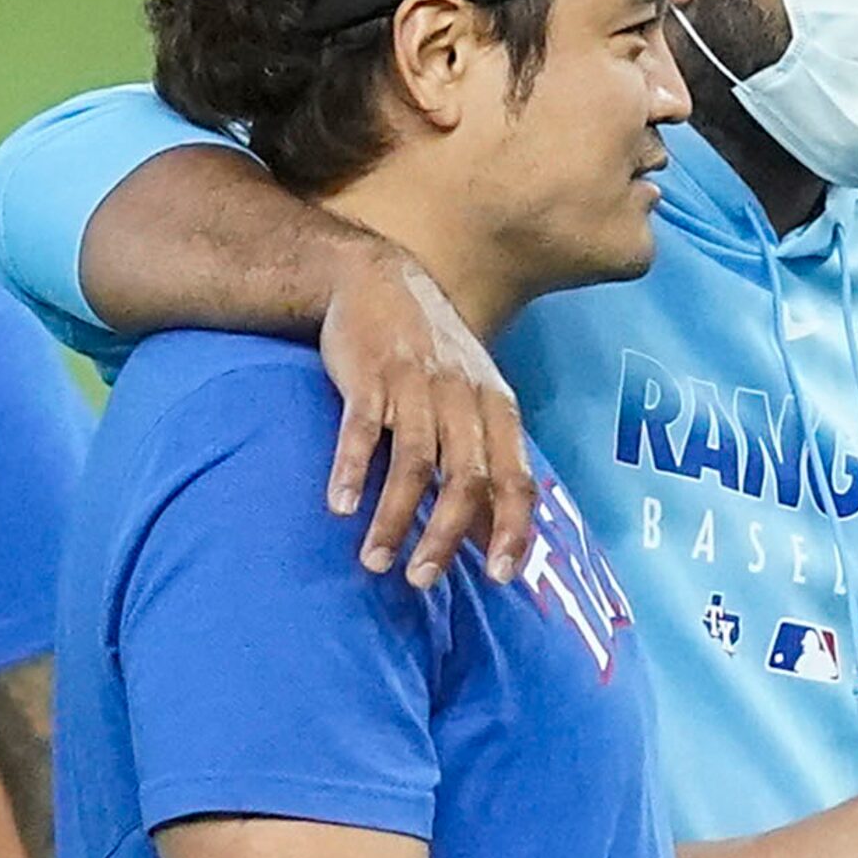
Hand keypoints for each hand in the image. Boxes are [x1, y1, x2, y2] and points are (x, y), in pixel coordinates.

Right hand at [319, 241, 536, 590]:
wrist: (378, 277)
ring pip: (415, 461)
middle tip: (421, 580)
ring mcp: (417, 384)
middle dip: (445, 536)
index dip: (512, 529)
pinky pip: (363, 428)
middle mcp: (463, 397)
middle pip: (466, 478)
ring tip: (375, 560)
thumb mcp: (471, 403)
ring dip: (394, 517)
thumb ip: (483, 466)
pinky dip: (354, 469)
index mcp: (497, 409)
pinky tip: (340, 506)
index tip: (500, 578)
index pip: (516, 478)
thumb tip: (491, 539)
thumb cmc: (432, 358)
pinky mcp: (370, 374)